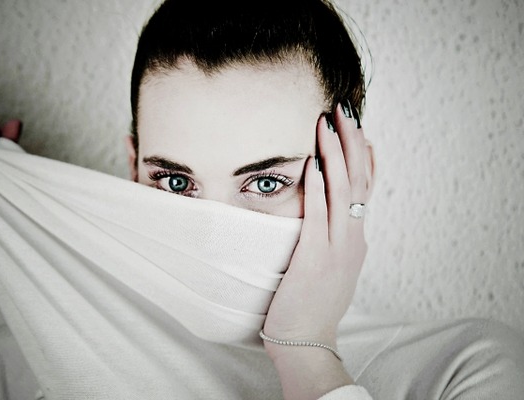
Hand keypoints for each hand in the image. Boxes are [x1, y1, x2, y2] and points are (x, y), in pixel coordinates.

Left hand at [262, 101, 372, 398]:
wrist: (307, 341)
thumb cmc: (314, 303)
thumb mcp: (333, 266)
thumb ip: (334, 238)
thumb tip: (329, 214)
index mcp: (356, 238)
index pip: (367, 187)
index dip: (364, 154)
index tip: (357, 127)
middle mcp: (353, 238)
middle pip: (360, 180)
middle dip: (352, 141)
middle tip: (343, 109)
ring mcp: (337, 247)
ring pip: (344, 191)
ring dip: (336, 154)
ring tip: (328, 123)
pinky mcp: (315, 257)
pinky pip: (320, 215)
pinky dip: (320, 187)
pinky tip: (314, 163)